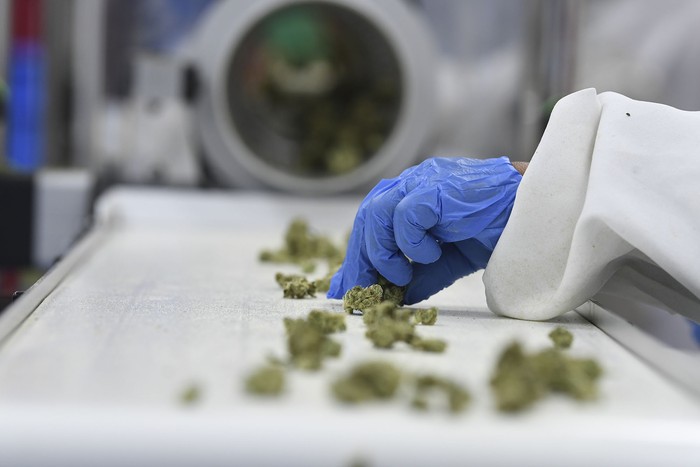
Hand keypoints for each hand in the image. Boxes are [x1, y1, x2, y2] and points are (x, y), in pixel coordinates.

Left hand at [328, 157, 521, 303]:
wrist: (535, 217)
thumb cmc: (495, 231)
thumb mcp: (447, 262)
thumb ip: (417, 276)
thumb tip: (393, 298)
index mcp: (411, 195)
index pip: (371, 222)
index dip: (358, 254)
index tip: (349, 286)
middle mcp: (413, 183)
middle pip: (368, 217)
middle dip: (361, 258)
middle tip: (365, 290)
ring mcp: (424, 181)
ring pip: (377, 211)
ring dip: (382, 250)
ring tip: (400, 275)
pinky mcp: (438, 188)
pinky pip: (406, 214)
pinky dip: (410, 242)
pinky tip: (429, 256)